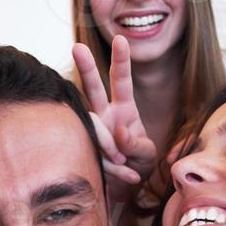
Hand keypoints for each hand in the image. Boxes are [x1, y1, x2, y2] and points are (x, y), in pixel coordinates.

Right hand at [74, 38, 157, 197]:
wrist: (125, 187)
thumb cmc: (139, 163)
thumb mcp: (147, 153)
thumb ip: (136, 144)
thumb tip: (119, 134)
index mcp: (125, 109)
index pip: (121, 81)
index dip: (121, 60)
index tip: (121, 39)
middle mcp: (104, 115)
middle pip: (93, 88)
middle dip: (87, 68)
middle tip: (77, 47)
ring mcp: (93, 131)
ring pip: (87, 121)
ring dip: (110, 146)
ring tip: (127, 163)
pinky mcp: (85, 148)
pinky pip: (97, 154)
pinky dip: (115, 169)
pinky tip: (128, 174)